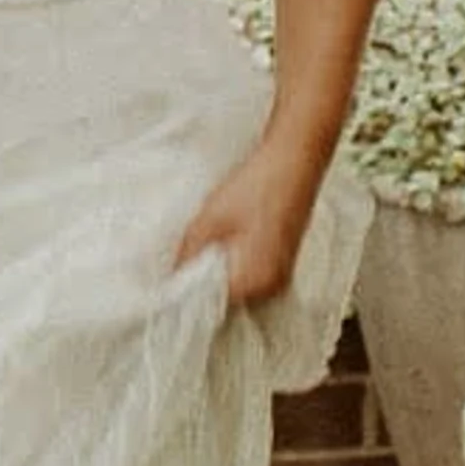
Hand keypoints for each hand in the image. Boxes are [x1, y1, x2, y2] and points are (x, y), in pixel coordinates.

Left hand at [175, 133, 322, 316]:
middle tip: (184, 263)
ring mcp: (281, 277)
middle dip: (204, 284)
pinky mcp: (283, 263)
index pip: (211, 305)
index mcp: (253, 282)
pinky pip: (253, 276)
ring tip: (207, 248)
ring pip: (239, 288)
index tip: (170, 284)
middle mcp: (271, 288)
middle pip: (227, 300)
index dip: (188, 294)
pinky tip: (227, 243)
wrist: (294, 160)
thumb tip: (172, 276)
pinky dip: (236, 265)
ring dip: (220, 274)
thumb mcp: (209, 219)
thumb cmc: (257, 186)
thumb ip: (187, 254)